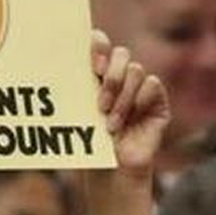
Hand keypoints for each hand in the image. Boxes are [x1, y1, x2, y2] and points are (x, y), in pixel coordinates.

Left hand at [91, 30, 170, 177]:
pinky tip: (131, 120)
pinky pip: (152, 84)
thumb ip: (77, 90)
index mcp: (98, 73)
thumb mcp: (79, 113)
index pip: (100, 43)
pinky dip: (139, 100)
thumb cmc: (91, 143)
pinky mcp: (157, 100)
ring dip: (122, 98)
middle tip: (100, 102)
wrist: (111, 171)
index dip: (98, 45)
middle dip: (111, 76)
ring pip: (135, 70)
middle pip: (121, 54)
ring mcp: (140, 87)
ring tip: (110, 125)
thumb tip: (58, 70)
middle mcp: (121, 76)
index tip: (93, 64)